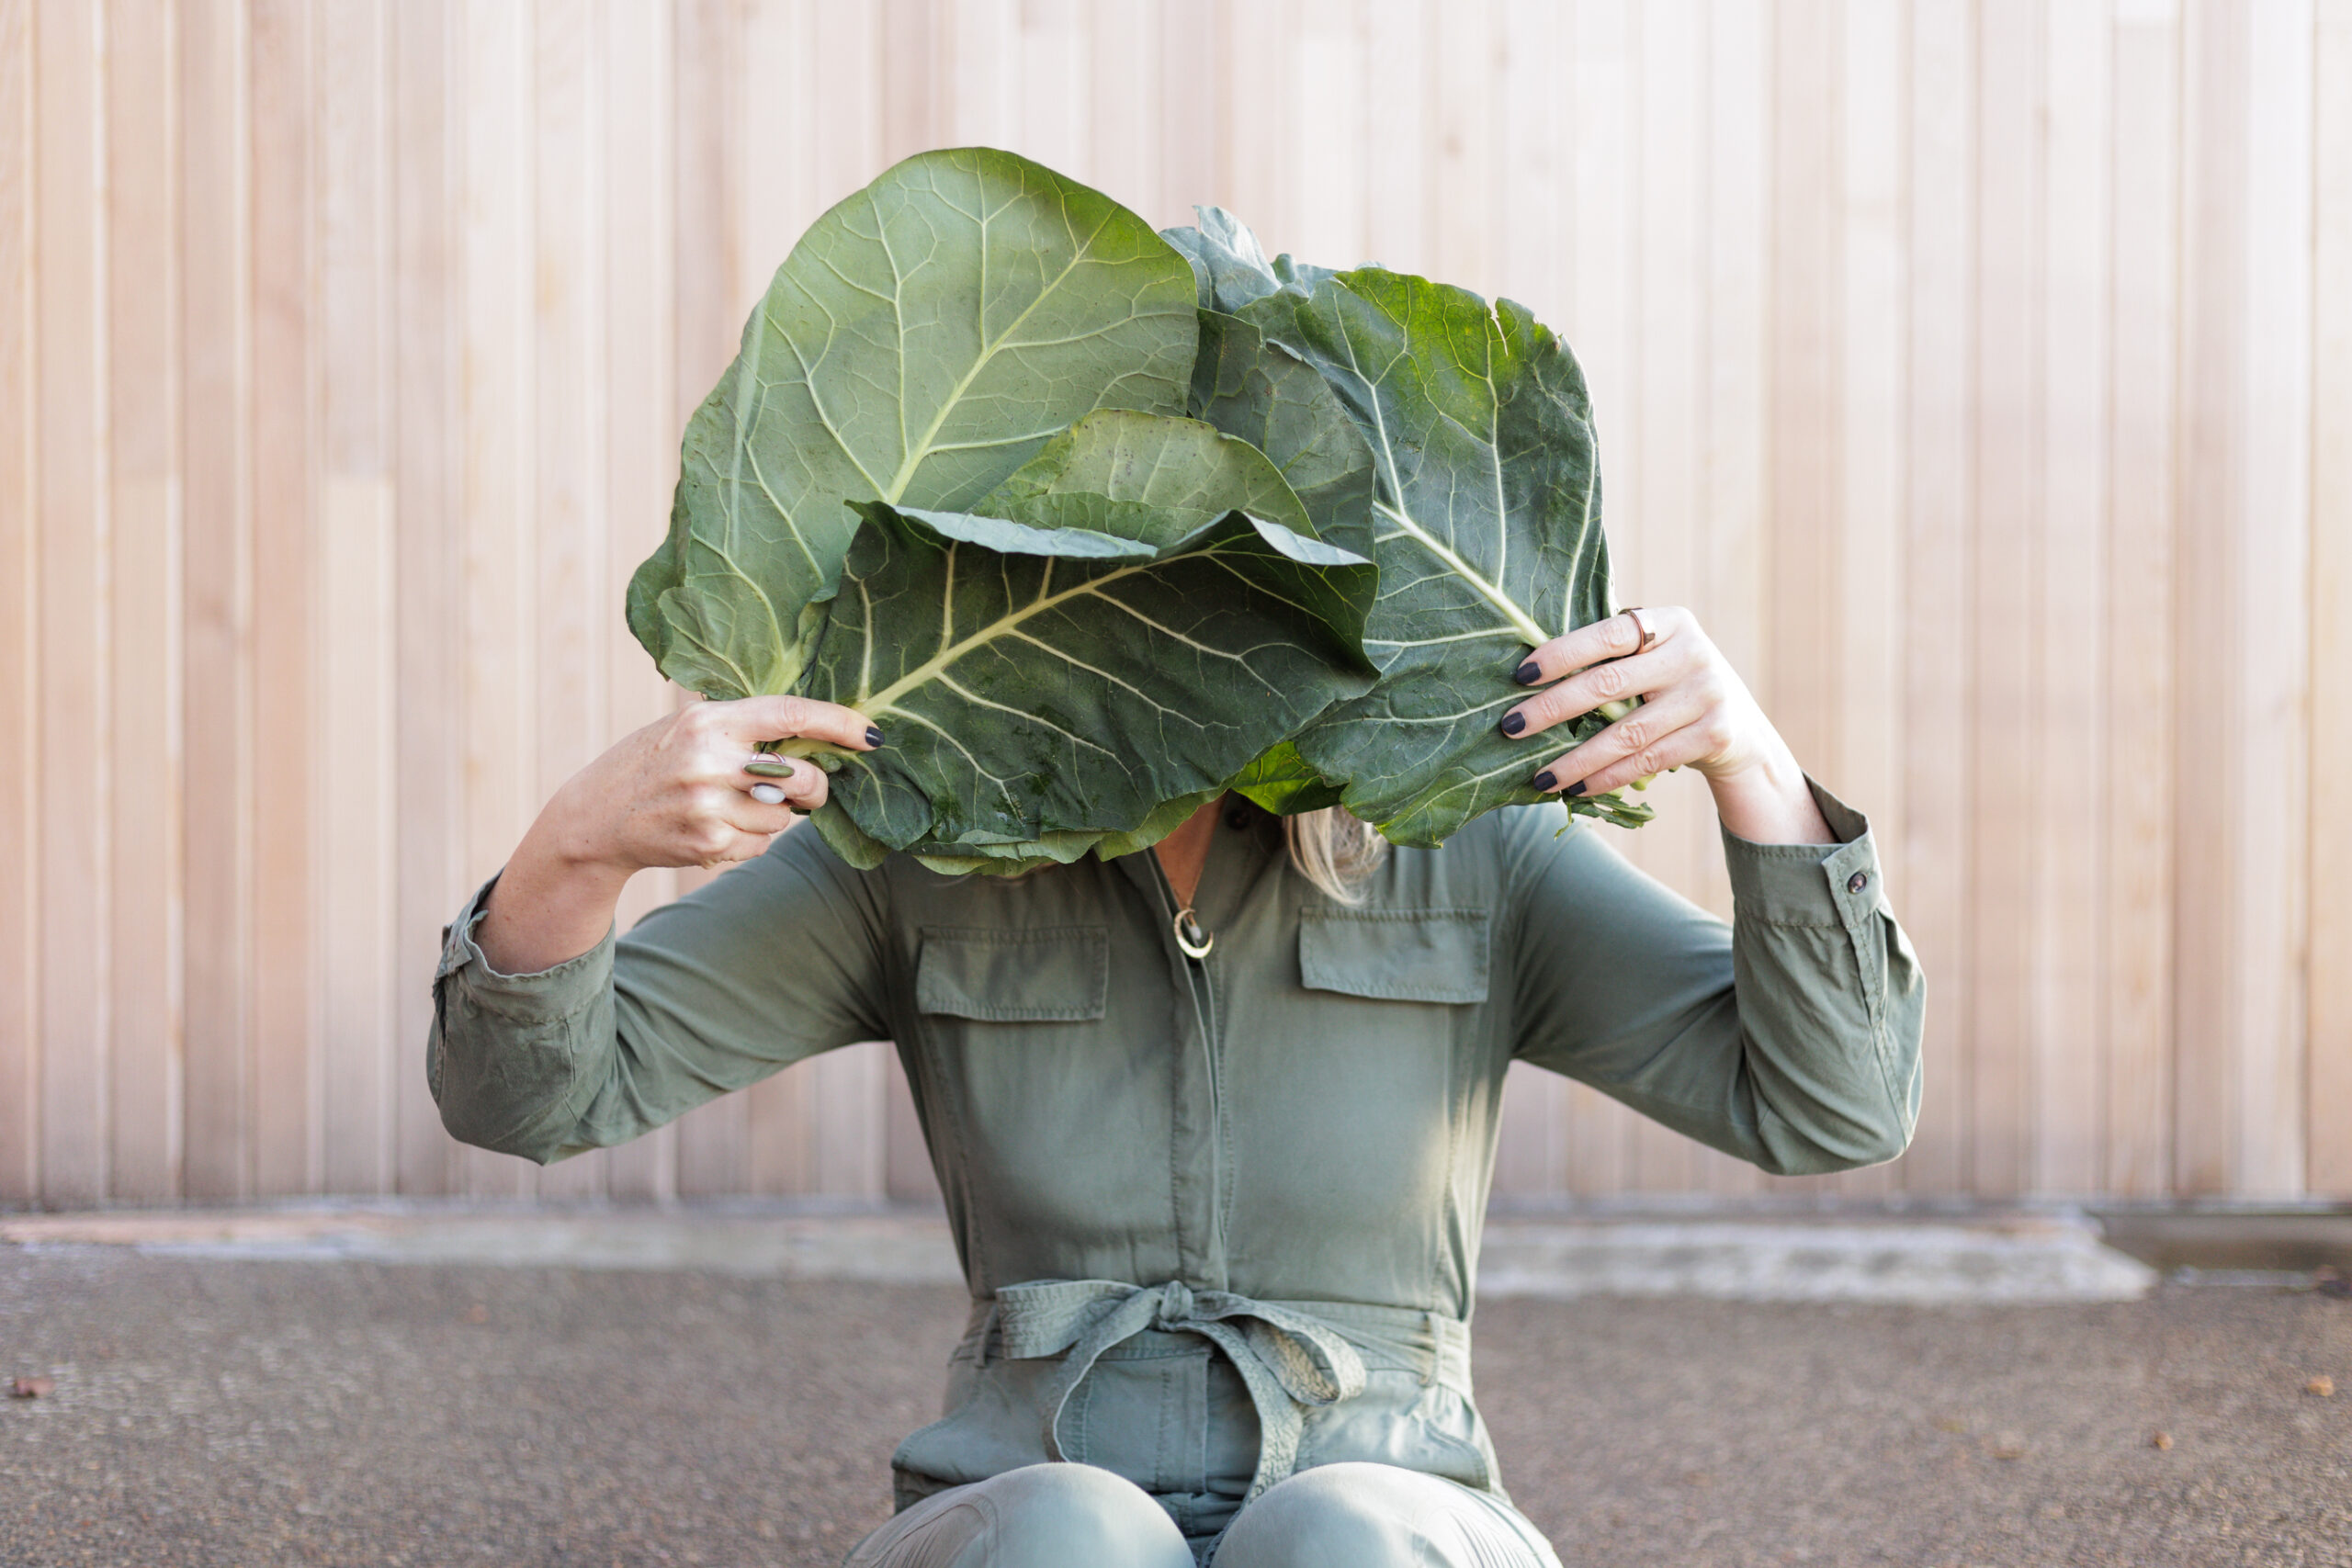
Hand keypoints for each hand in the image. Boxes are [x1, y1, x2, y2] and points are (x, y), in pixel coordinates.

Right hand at [537, 695, 881, 874]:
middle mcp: (711, 760)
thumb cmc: (650, 764)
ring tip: (731, 804)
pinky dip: (752, 838)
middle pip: (802, 776)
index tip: (870, 734)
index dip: (839, 723)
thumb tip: (817, 733)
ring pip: (784, 816)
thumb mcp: (686, 726)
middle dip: (814, 786)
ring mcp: (710, 805)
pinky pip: (762, 844)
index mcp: (709, 720)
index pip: (791, 713)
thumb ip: (742, 726)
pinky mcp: (709, 843)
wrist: (594, 819)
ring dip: (773, 815)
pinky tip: (717, 826)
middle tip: (804, 786)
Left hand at [1498, 607, 1832, 844]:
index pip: (1607, 634)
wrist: (1742, 728)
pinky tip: (1576, 788)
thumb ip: (1611, 654)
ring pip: (1626, 734)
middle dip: (1552, 708)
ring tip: (1539, 777)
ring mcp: (1708, 694)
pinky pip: (1648, 761)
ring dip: (1576, 759)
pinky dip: (1608, 778)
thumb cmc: (1673, 686)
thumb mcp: (1655, 656)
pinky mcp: (1715, 734)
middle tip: (1510, 727)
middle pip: (1609, 684)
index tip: (1520, 674)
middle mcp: (1693, 653)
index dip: (1562, 653)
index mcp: (1671, 622)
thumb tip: (1528, 671)